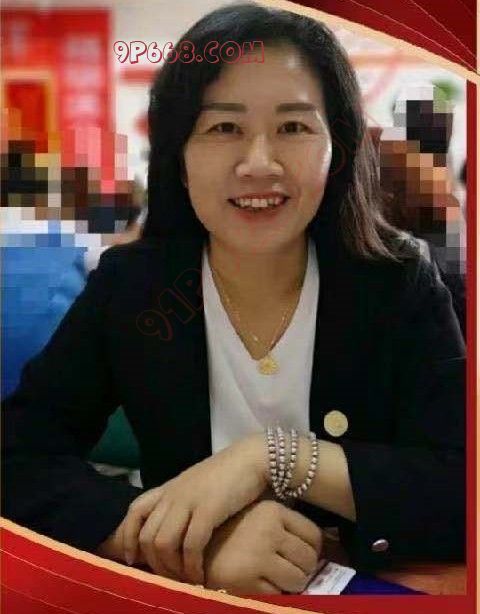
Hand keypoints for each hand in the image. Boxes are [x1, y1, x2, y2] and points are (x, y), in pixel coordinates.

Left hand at [122, 434, 267, 583]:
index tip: (132, 559)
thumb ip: (182, 503)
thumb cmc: (229, 474)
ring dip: (172, 568)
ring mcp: (189, 501)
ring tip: (185, 578)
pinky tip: (200, 575)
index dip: (127, 538)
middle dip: (154, 563)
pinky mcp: (208, 509)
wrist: (252, 458)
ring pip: (163, 543)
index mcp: (169, 488)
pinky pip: (191, 546)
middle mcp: (174, 494)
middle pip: (147, 535)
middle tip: (169, 578)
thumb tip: (173, 532)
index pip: (134, 511)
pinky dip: (192, 566)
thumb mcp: (196, 486)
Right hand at [204, 500, 322, 594]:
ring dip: (291, 586)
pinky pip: (275, 595)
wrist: (190, 540)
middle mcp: (268, 530)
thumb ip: (280, 528)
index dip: (313, 551)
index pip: (315, 537)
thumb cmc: (227, 526)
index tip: (305, 559)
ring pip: (297, 580)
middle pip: (309, 560)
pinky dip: (272, 597)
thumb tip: (315, 550)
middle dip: (303, 572)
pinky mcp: (246, 579)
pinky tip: (260, 589)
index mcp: (273, 512)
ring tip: (279, 582)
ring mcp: (257, 554)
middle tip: (294, 573)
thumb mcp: (256, 515)